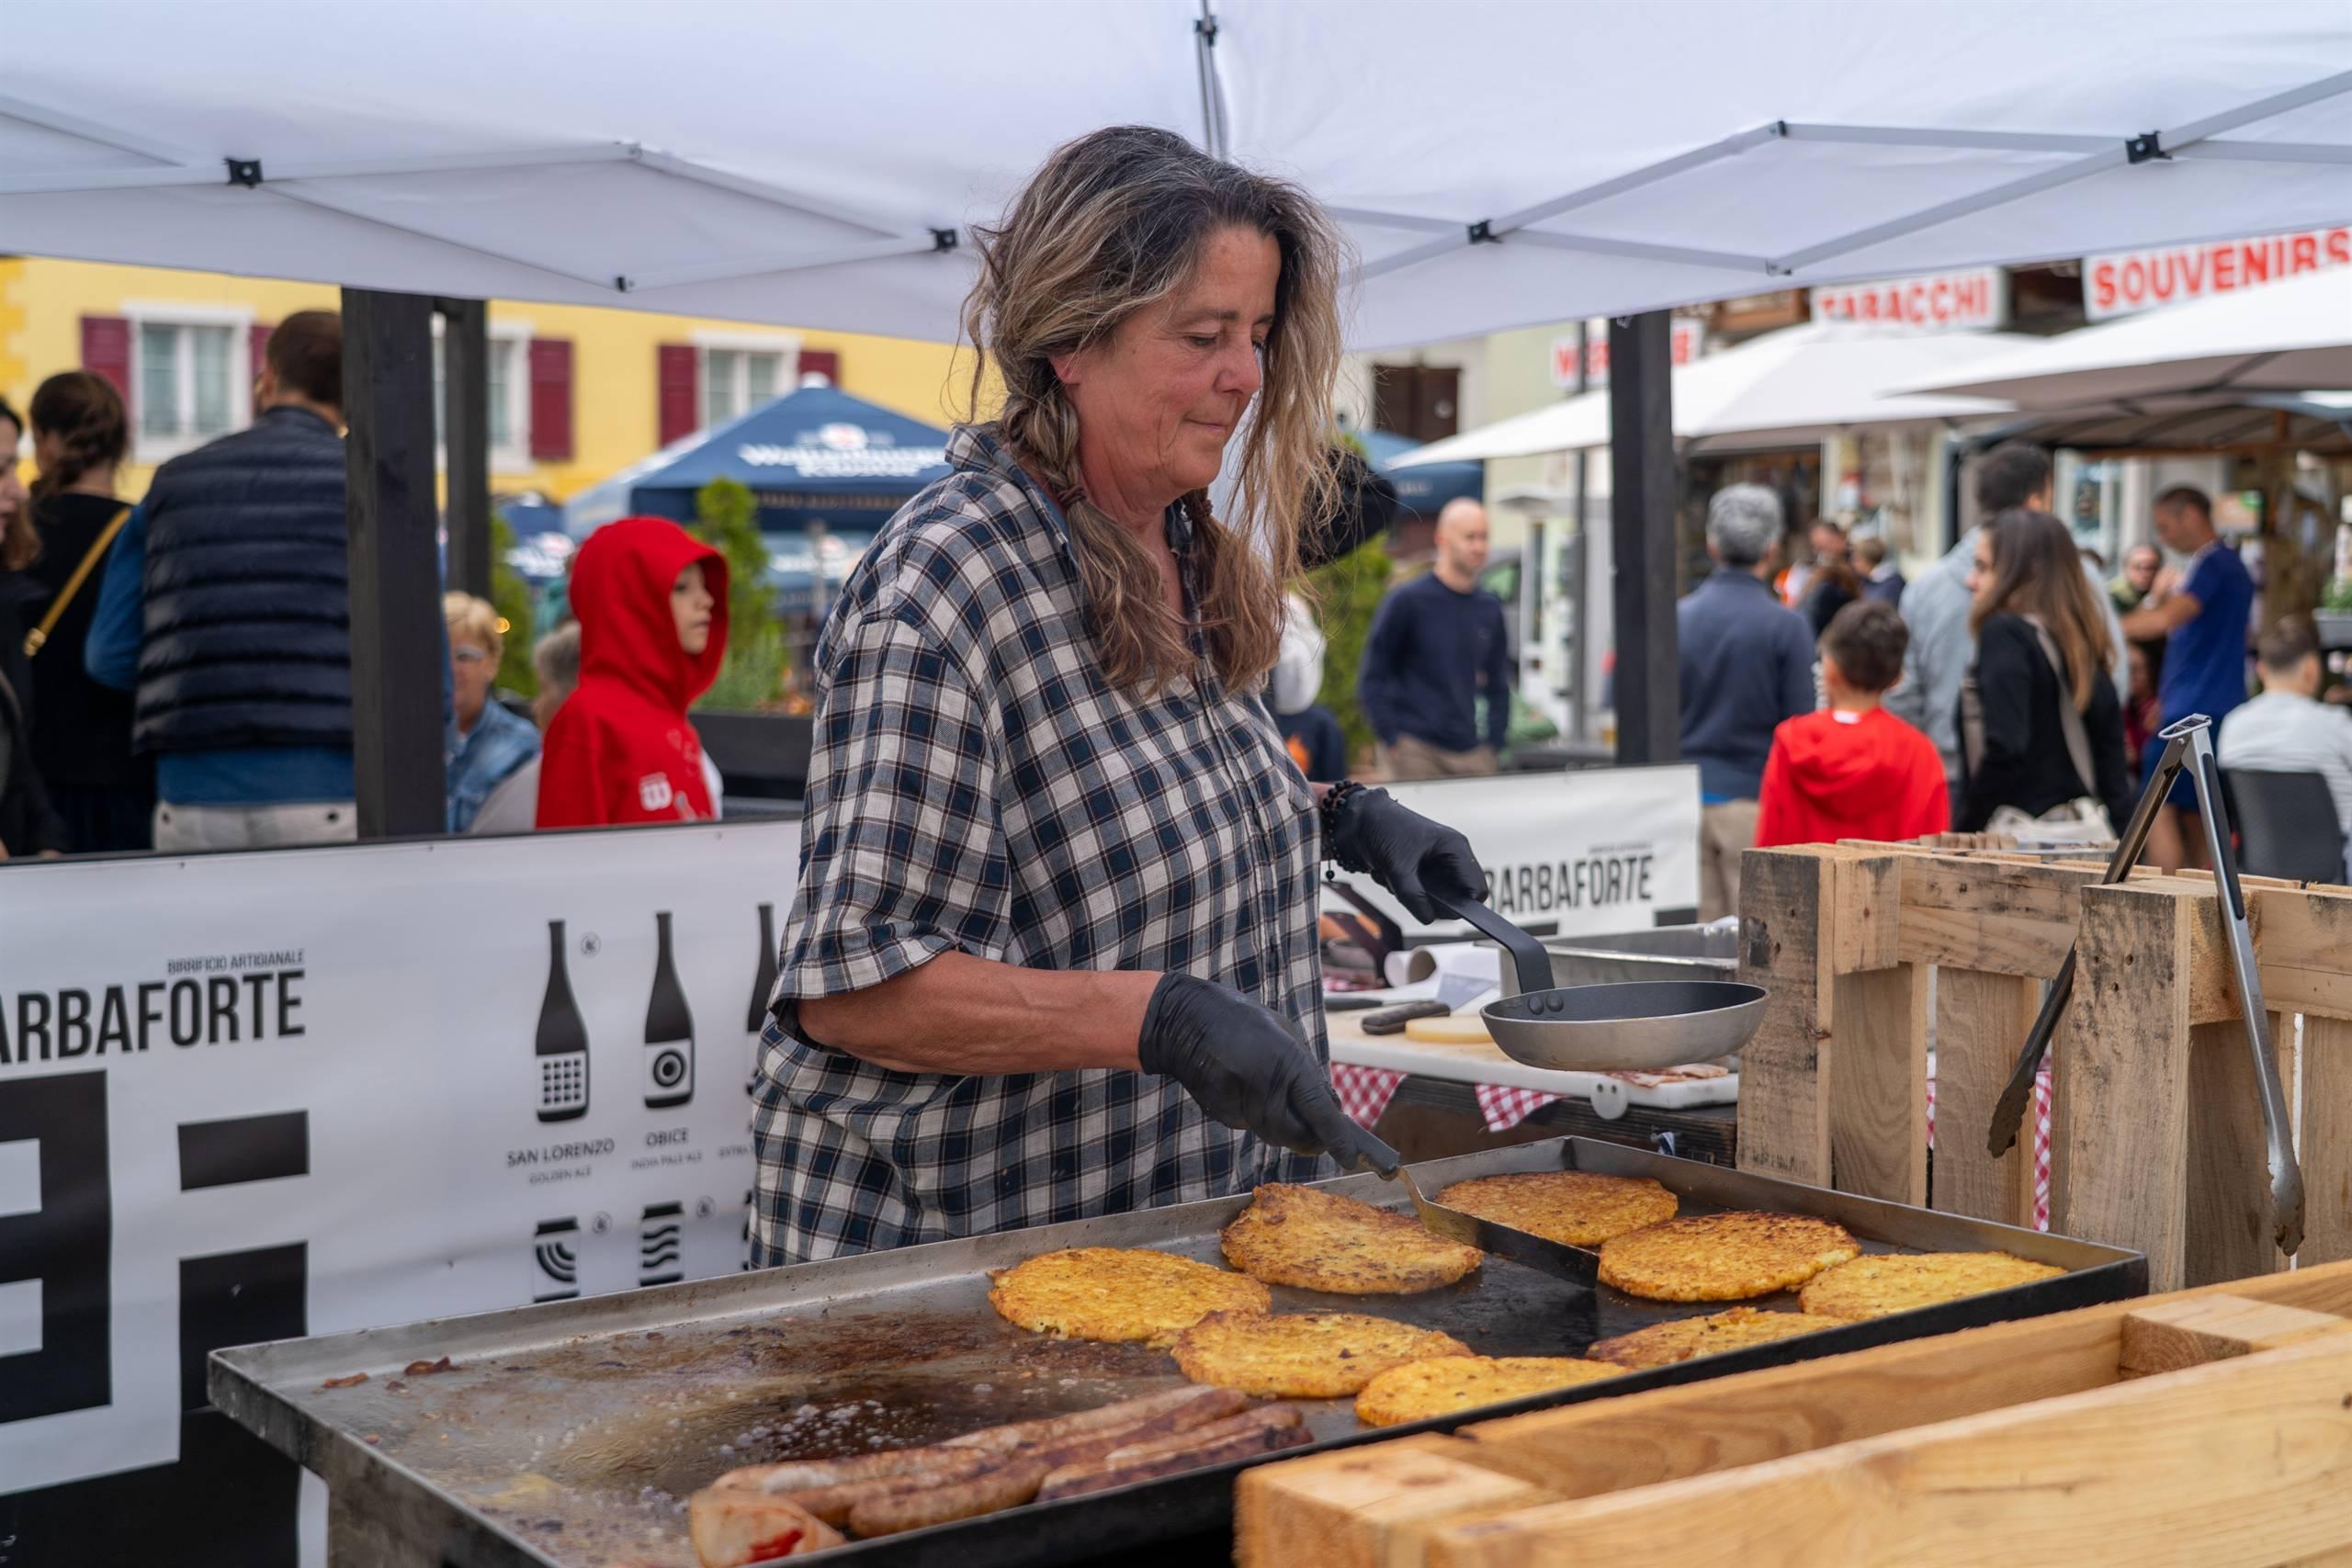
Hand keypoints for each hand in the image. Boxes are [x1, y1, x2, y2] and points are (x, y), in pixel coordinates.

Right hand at [1137, 974, 1399, 1174]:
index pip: (1319, 1113)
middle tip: (1322, 1131)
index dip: (1338, 1139)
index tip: (1353, 1158)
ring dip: (1287, 1125)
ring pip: (1275, 1134)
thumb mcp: (1287, 1036)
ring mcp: (1241, 1105)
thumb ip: (1307, 1073)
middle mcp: (1265, 1089)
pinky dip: (1261, 1117)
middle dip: (1313, 1138)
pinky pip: (1252, 1126)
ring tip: (1279, 1097)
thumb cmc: (1244, 1023)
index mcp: (1287, 1064)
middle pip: (1298, 1136)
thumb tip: (1326, 1106)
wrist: (1187, 1023)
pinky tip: (1251, 1091)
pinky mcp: (1223, 1115)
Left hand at [1325, 785, 1487, 921]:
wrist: (1359, 818)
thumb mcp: (1397, 867)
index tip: (1436, 910)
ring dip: (1412, 895)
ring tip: (1392, 877)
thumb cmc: (1383, 829)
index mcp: (1455, 848)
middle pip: (1456, 898)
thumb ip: (1413, 896)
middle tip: (1405, 889)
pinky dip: (1402, 890)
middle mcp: (1451, 856)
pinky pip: (1420, 894)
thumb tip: (1428, 919)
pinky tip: (1386, 875)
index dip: (1463, 906)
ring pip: (1435, 899)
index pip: (1476, 889)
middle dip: (1430, 900)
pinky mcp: (1421, 870)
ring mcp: (1436, 864)